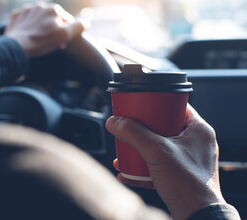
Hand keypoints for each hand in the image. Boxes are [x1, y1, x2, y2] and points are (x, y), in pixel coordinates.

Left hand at [5, 3, 84, 56]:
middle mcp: (40, 5)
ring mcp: (26, 10)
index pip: (65, 20)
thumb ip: (77, 27)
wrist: (17, 45)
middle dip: (53, 28)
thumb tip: (86, 22)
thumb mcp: (64, 36)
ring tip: (39, 39)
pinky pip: (25, 20)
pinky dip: (28, 26)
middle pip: (51, 18)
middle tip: (51, 42)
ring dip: (40, 26)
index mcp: (53, 9)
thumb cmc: (42, 41)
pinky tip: (28, 35)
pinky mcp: (16, 16)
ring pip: (38, 19)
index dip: (66, 32)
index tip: (63, 43)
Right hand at [105, 105, 225, 219]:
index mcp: (199, 130)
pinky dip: (143, 167)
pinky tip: (127, 171)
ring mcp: (189, 161)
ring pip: (159, 147)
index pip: (176, 107)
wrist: (196, 217)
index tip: (141, 105)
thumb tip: (114, 121)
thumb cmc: (188, 185)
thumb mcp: (156, 151)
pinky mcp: (181, 176)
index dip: (156, 104)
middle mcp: (196, 144)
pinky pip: (159, 165)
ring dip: (140, 149)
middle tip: (129, 128)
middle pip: (164, 127)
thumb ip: (133, 133)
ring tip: (125, 150)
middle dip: (142, 129)